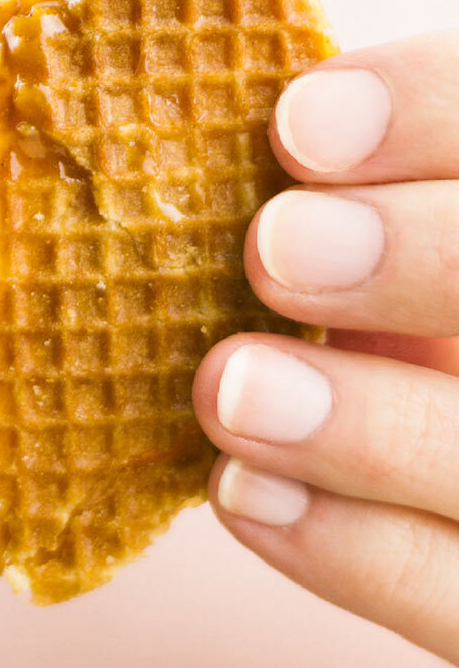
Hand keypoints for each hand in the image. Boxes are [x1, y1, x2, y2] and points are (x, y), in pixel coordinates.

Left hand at [193, 30, 458, 664]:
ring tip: (231, 388)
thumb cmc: (389, 305)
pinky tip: (243, 492)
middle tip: (275, 246)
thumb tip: (253, 136)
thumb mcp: (389, 229)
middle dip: (424, 259)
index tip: (298, 125)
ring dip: (373, 428)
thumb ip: (352, 192)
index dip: (434, 114)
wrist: (435, 459)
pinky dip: (356, 553)